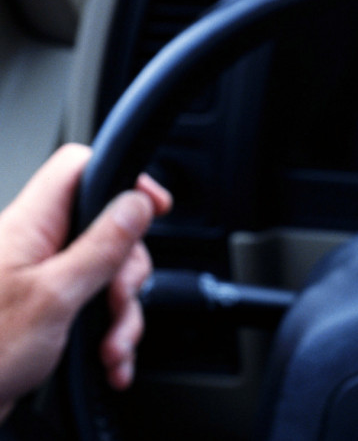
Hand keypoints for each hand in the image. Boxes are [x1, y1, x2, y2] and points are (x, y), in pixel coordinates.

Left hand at [0, 144, 170, 420]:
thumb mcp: (54, 298)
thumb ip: (100, 246)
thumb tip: (136, 203)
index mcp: (29, 226)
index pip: (79, 169)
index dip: (122, 179)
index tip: (155, 206)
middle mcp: (36, 246)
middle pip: (108, 230)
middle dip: (127, 273)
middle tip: (119, 301)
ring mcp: (43, 279)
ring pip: (108, 275)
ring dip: (122, 315)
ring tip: (112, 348)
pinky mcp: (50, 311)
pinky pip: (96, 308)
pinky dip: (111, 335)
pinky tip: (109, 361)